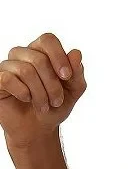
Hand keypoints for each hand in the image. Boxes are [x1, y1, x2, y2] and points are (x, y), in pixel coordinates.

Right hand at [0, 32, 85, 149]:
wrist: (38, 128)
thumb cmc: (54, 106)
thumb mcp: (73, 91)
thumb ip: (77, 72)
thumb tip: (76, 53)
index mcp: (41, 52)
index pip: (48, 40)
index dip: (59, 56)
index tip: (66, 77)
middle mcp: (23, 54)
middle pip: (39, 59)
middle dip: (53, 84)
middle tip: (56, 101)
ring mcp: (8, 66)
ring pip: (26, 70)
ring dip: (40, 93)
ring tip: (44, 106)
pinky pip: (9, 79)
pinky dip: (23, 93)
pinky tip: (27, 99)